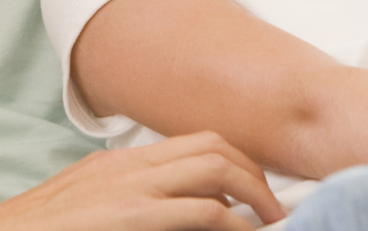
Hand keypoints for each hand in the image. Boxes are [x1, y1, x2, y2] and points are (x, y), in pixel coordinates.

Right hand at [0, 132, 284, 230]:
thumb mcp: (90, 208)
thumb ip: (128, 203)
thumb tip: (174, 216)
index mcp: (122, 163)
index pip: (194, 144)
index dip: (236, 164)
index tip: (258, 195)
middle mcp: (131, 165)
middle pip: (212, 146)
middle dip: (256, 174)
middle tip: (277, 212)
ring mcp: (131, 187)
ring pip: (213, 166)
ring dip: (254, 194)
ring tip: (273, 225)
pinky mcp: (132, 215)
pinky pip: (201, 209)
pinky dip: (234, 224)